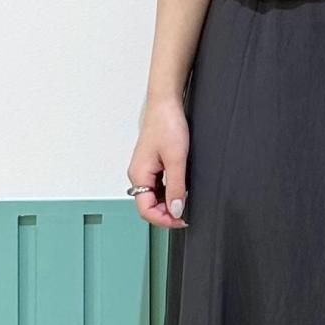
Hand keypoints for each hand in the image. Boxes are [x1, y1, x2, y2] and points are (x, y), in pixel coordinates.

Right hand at [128, 98, 189, 228]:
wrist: (165, 103)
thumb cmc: (167, 125)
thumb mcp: (176, 159)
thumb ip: (176, 187)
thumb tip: (176, 210)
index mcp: (139, 175)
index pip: (145, 210)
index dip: (163, 220)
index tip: (182, 220)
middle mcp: (138, 175)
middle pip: (148, 206)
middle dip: (166, 214)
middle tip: (186, 215)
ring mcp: (144, 170)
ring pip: (153, 197)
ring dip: (168, 204)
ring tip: (186, 202)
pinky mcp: (152, 165)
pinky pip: (157, 187)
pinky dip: (168, 193)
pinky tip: (181, 190)